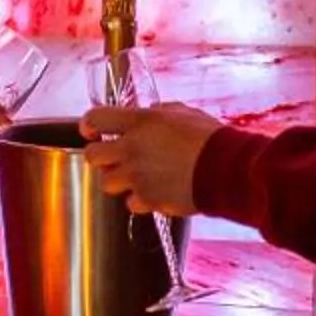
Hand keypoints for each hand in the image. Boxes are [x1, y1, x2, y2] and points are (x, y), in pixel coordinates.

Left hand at [78, 103, 218, 214]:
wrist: (225, 168)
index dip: (90, 125)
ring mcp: (137, 177)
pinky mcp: (148, 199)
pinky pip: (131, 202)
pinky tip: (155, 191)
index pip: (95, 118)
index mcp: (139, 122)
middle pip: (92, 156)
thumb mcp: (182, 113)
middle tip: (115, 157)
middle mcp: (131, 149)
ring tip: (137, 176)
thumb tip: (149, 116)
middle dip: (100, 157)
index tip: (92, 130)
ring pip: (106, 183)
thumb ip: (157, 114)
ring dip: (119, 180)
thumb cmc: (209, 138)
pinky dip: (141, 199)